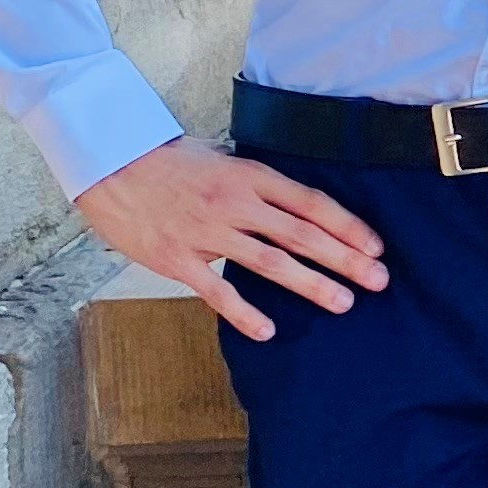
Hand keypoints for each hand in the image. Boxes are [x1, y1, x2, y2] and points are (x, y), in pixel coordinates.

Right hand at [77, 137, 386, 343]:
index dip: (347, 226)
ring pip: (270, 262)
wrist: (109, 161)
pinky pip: (216, 290)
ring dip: (311, 284)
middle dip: (345, 259)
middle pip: (302, 234)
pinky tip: (269, 330)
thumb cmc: (167, 160)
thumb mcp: (221, 157)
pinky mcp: (176, 258)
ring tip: (343, 302)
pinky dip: (244, 313)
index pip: (311, 203)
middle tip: (378, 280)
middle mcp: (235, 203)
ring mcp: (206, 232)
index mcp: (249, 175)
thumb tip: (295, 204)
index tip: (375, 246)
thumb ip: (257, 182)